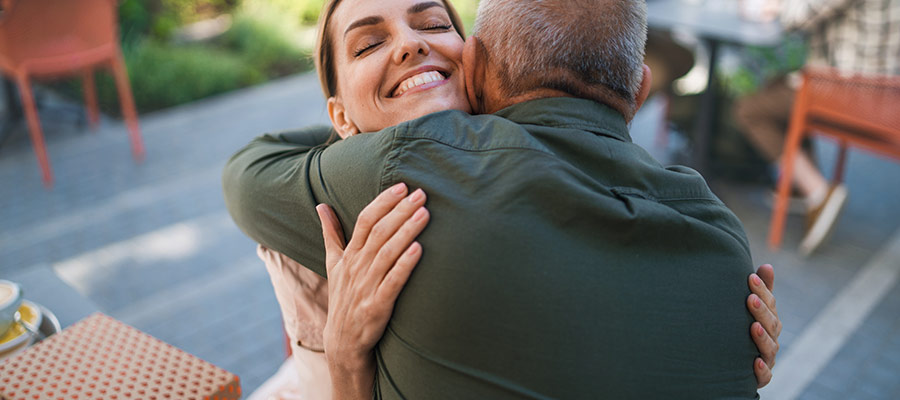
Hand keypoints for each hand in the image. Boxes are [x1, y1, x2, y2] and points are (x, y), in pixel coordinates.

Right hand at [317, 183, 429, 398]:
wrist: (342, 342)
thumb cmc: (343, 298)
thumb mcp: (333, 264)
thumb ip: (331, 234)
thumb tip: (321, 205)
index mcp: (349, 255)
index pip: (365, 221)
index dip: (383, 202)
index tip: (402, 186)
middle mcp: (356, 267)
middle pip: (379, 232)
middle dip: (400, 211)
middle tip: (421, 193)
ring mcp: (366, 287)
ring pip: (387, 253)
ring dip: (406, 231)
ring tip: (425, 214)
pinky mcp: (377, 306)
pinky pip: (392, 282)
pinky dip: (405, 265)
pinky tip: (419, 250)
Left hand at [747, 264, 779, 387]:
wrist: (737, 366)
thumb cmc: (745, 332)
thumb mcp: (753, 310)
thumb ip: (762, 291)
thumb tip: (767, 265)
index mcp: (769, 321)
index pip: (770, 304)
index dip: (762, 291)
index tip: (750, 278)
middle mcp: (770, 339)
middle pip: (771, 325)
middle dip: (762, 311)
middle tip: (750, 299)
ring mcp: (767, 358)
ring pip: (770, 348)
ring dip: (762, 338)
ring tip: (753, 327)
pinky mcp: (760, 377)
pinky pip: (764, 375)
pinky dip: (761, 370)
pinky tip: (755, 362)